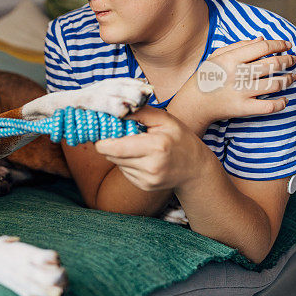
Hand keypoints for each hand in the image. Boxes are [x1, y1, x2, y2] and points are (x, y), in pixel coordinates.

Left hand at [93, 106, 214, 191]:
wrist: (196, 169)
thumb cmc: (180, 139)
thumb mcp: (164, 119)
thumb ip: (140, 112)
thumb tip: (116, 109)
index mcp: (156, 147)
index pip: (115, 148)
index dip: (102, 140)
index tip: (100, 131)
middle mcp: (151, 167)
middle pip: (112, 155)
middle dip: (109, 144)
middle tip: (115, 133)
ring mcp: (148, 179)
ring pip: (116, 163)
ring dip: (119, 153)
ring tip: (135, 145)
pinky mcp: (144, 186)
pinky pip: (124, 171)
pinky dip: (127, 162)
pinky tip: (141, 156)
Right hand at [177, 36, 295, 129]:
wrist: (193, 104)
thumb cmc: (205, 77)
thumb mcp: (216, 56)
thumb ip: (239, 46)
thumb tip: (261, 39)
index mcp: (230, 59)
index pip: (263, 47)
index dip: (279, 44)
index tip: (287, 45)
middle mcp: (237, 74)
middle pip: (273, 64)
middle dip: (288, 60)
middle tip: (293, 60)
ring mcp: (241, 92)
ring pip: (275, 84)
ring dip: (288, 79)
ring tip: (292, 77)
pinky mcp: (243, 109)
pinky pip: (269, 106)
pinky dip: (281, 103)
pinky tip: (284, 99)